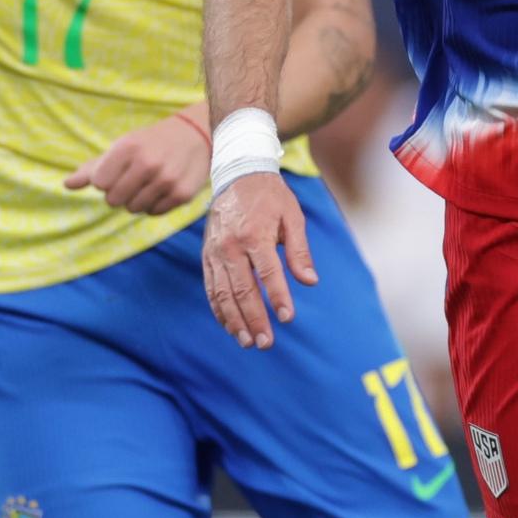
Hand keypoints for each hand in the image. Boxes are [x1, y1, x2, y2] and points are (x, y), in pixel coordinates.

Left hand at [65, 113, 210, 214]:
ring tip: (149, 183)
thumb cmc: (150, 143)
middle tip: (134, 179)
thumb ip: (93, 168)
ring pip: (133, 209)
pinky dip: (155, 204)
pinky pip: (154, 212)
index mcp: (128, 148)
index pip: (99, 184)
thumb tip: (66, 184)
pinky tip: (162, 188)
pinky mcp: (182, 194)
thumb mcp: (122, 147)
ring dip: (137, 199)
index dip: (106, 181)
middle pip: (114, 200)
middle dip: (120, 193)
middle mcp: (148, 164)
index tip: (118, 171)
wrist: (196, 136)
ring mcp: (166, 180)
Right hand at [201, 171, 316, 348]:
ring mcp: (215, 252)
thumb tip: (310, 281)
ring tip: (248, 342)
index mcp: (255, 234)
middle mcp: (231, 246)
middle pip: (242, 289)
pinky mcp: (206, 255)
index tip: (287, 318)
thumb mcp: (293, 217)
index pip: (268, 273)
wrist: (237, 174)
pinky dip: (219, 309)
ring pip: (222, 293)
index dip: (278, 297)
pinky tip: (230, 326)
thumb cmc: (271, 197)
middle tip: (266, 343)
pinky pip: (211, 287)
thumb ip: (300, 251)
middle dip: (254, 318)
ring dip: (234, 321)